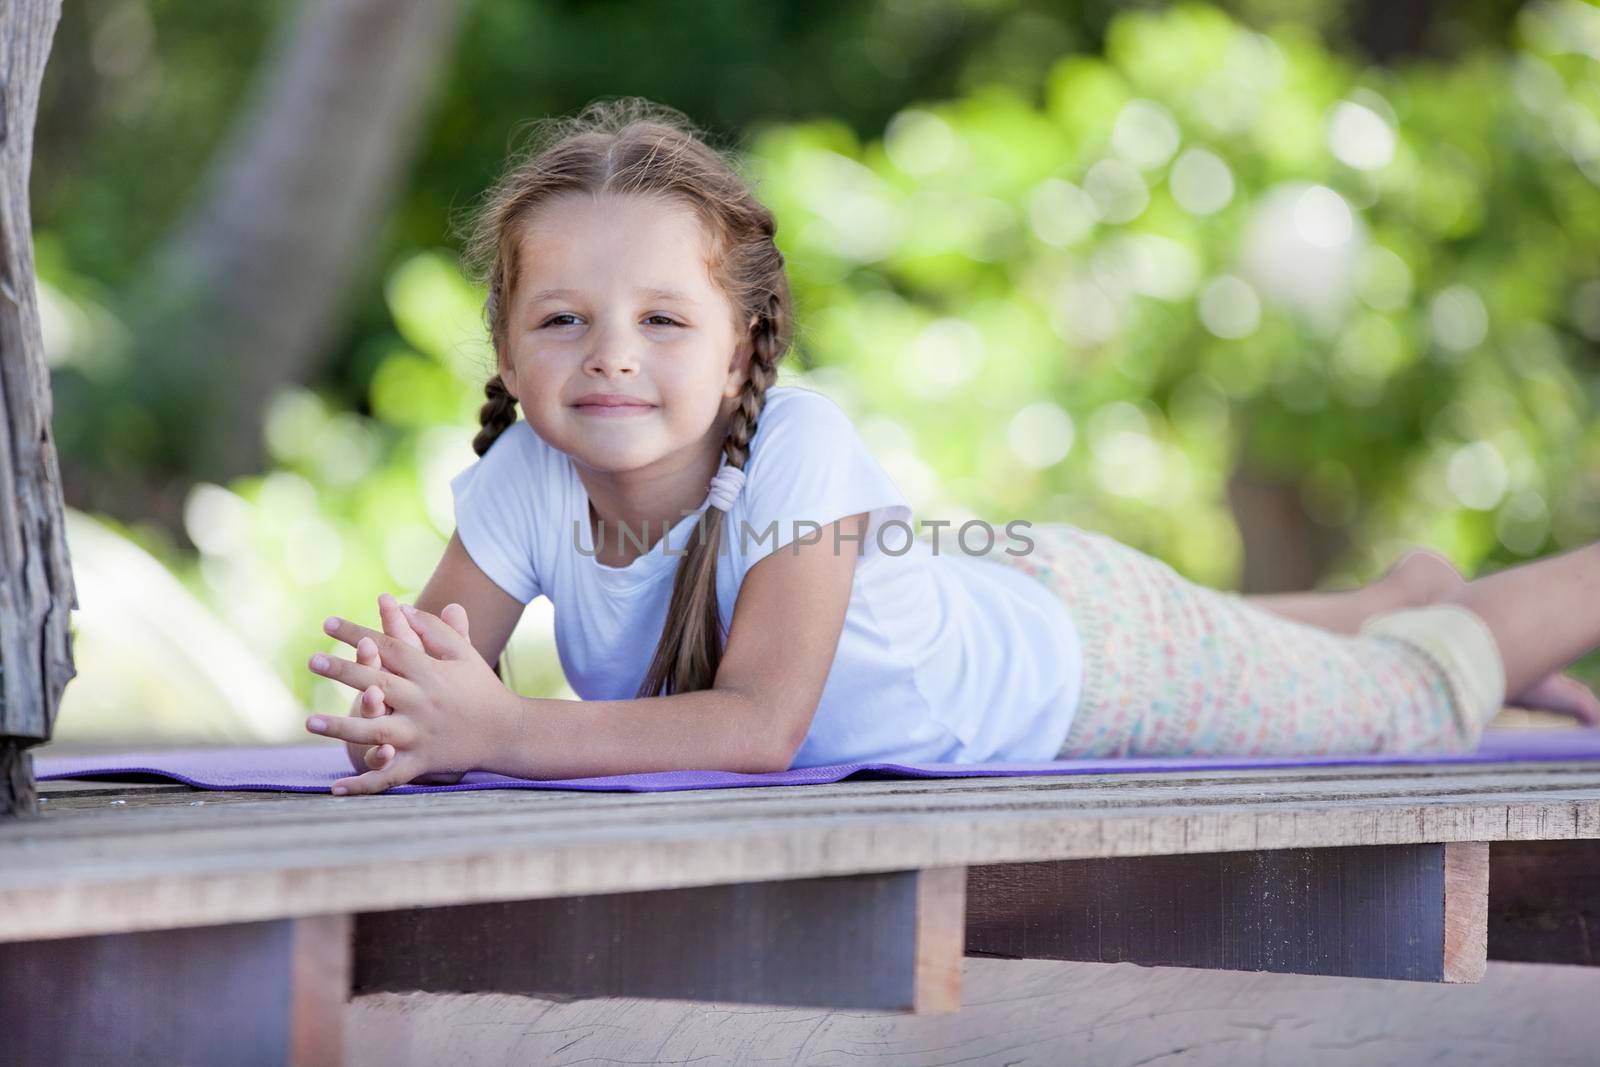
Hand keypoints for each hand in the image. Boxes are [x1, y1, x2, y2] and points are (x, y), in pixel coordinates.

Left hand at [306, 601, 517, 793]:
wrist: (508, 731)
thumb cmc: (482, 688)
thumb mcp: (464, 653)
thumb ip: (433, 630)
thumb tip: (402, 607)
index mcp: (431, 673)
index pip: (389, 647)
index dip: (358, 633)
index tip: (327, 623)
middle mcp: (423, 702)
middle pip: (378, 683)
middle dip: (344, 672)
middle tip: (313, 661)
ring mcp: (421, 734)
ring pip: (377, 731)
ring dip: (342, 727)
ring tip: (309, 721)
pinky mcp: (423, 761)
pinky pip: (390, 776)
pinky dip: (364, 785)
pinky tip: (336, 790)